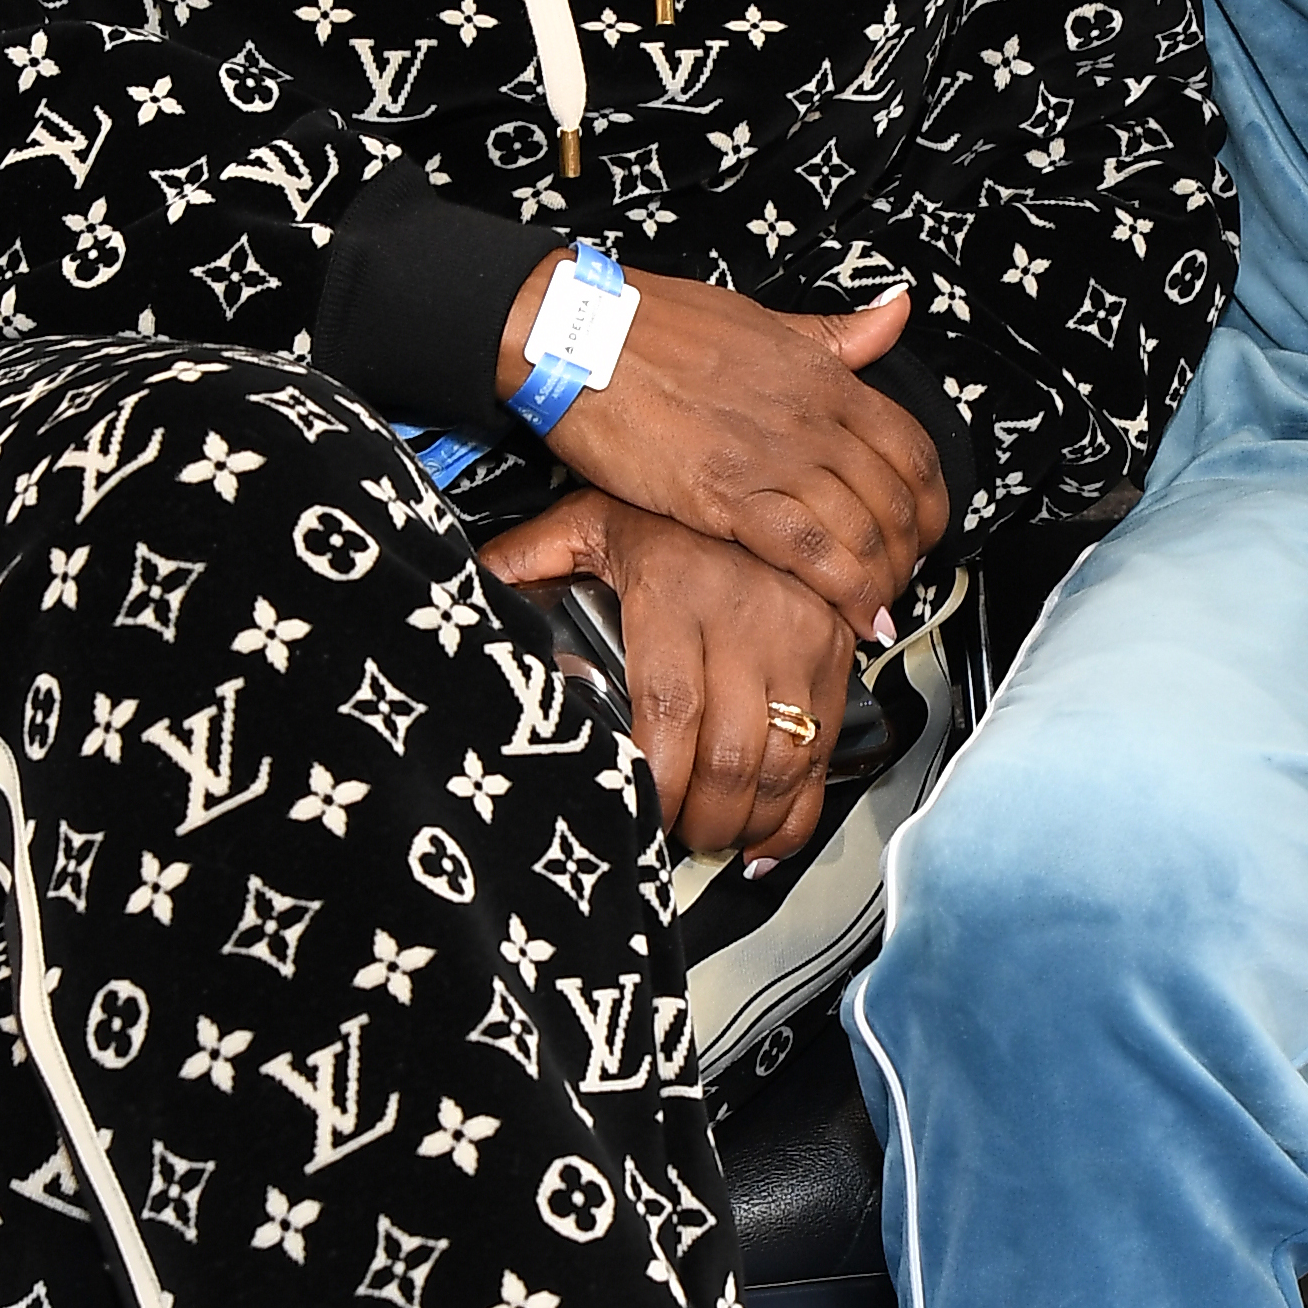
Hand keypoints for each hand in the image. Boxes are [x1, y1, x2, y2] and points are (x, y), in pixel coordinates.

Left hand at [478, 494, 853, 863]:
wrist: (770, 466)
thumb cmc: (672, 509)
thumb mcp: (591, 519)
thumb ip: (530, 559)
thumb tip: (472, 591)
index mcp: (678, 596)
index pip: (670, 712)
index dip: (658, 782)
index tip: (637, 815)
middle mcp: (747, 624)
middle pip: (729, 756)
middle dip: (699, 819)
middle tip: (670, 837)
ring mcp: (799, 644)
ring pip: (781, 766)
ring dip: (744, 823)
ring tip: (710, 838)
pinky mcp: (835, 659)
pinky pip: (823, 755)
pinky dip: (798, 813)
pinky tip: (765, 840)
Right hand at [496, 265, 946, 640]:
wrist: (581, 337)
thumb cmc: (657, 326)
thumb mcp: (763, 318)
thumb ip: (835, 333)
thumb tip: (894, 313)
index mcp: (822, 377)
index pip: (912, 449)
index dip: (932, 503)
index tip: (925, 530)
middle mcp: (809, 419)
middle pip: (895, 501)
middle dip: (910, 555)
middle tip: (901, 580)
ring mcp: (771, 459)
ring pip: (861, 532)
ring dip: (880, 582)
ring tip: (877, 608)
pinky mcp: (724, 496)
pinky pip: (806, 552)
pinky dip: (839, 592)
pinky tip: (851, 616)